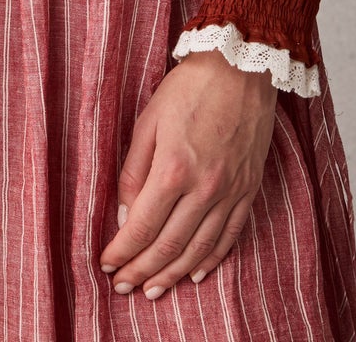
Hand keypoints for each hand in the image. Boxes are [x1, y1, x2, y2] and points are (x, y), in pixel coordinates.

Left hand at [99, 50, 276, 298]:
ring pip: (199, 249)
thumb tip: (126, 215)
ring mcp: (230, 192)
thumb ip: (134, 171)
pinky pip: (229, 236)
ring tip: (154, 290)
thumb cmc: (190, 88)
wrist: (241, 67)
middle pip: (169, 245)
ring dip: (173, 274)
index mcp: (174, 169)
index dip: (123, 251)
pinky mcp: (248, 190)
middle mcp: (204, 189)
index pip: (142, 226)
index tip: (107, 264)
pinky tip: (196, 273)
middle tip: (124, 287)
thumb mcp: (149, 121)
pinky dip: (211, 260)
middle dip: (142, 271)